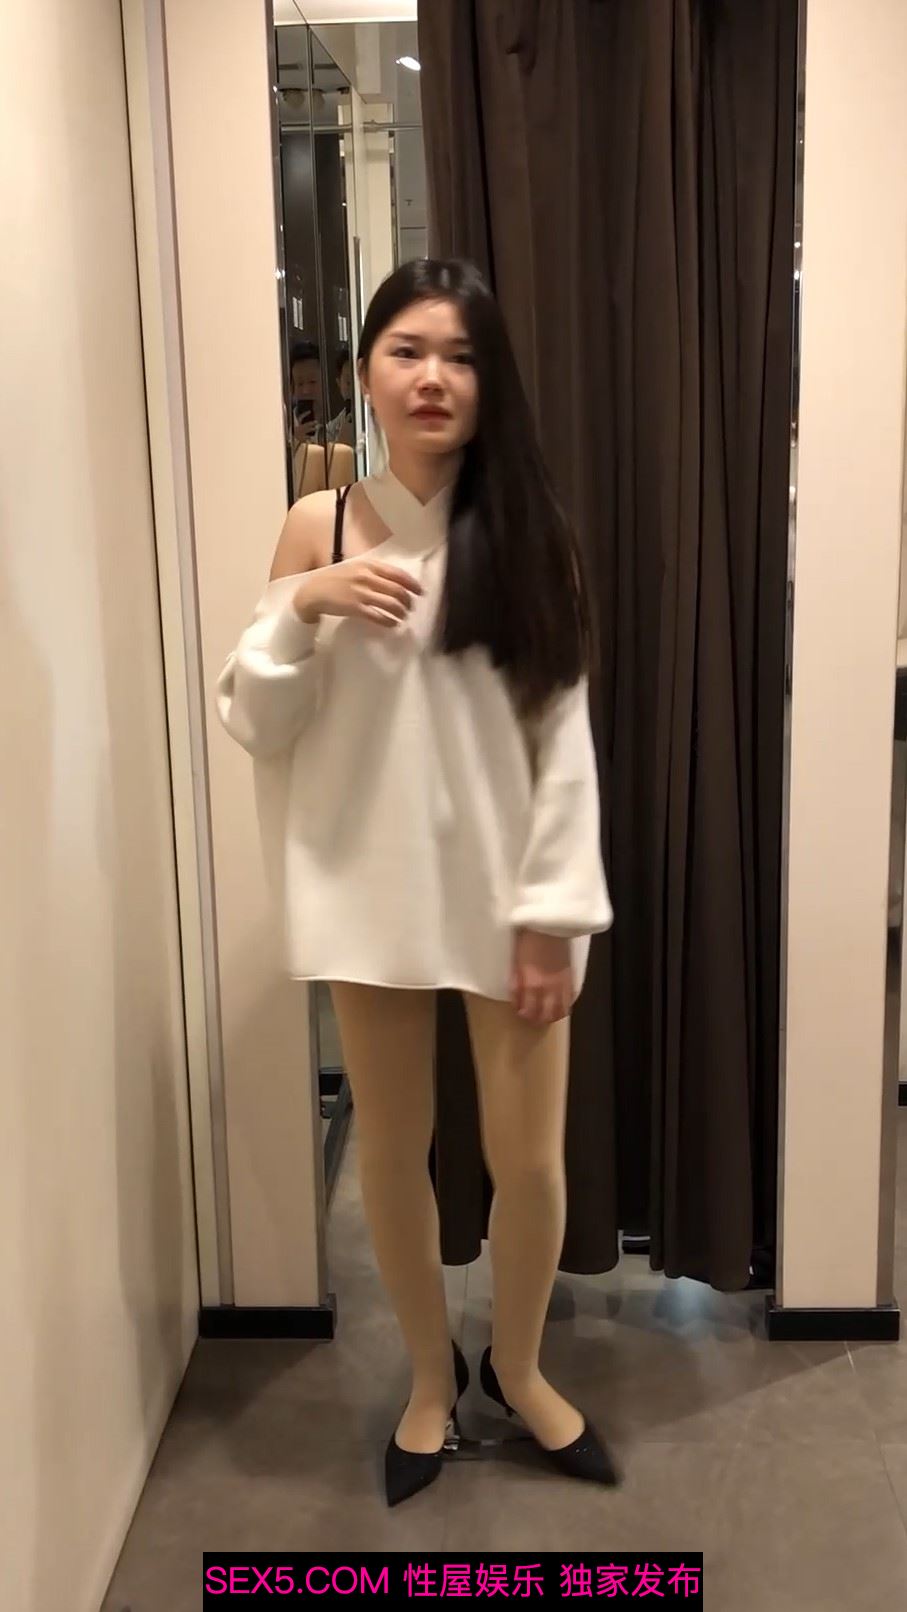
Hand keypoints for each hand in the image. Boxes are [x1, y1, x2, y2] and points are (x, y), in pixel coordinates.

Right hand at [293, 557, 422, 627]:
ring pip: (390, 603)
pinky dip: (389, 621)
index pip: (397, 573)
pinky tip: (393, 624)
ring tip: (403, 617)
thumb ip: (372, 572)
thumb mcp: (354, 568)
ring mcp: (360, 593)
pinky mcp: (355, 608)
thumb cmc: (334, 580)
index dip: (412, 583)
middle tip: (411, 607)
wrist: (313, 592)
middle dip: (408, 600)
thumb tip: (393, 581)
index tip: (420, 591)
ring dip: (401, 612)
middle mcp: (366, 577)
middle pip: (397, 590)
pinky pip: (378, 616)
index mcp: (368, 565)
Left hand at [510, 930, 573, 1025]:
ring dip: (553, 1015)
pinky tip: (560, 1003)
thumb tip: (515, 996)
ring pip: (562, 1010)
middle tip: (533, 1017)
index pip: (529, 1010)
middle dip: (538, 1019)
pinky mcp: (572, 977)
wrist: (551, 923)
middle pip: (546, 1015)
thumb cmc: (529, 937)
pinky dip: (566, 1004)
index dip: (524, 1014)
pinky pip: (571, 998)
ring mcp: (562, 984)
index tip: (520, 1012)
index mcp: (532, 984)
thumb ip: (516, 980)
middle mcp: (549, 988)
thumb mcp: (516, 960)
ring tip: (547, 1014)